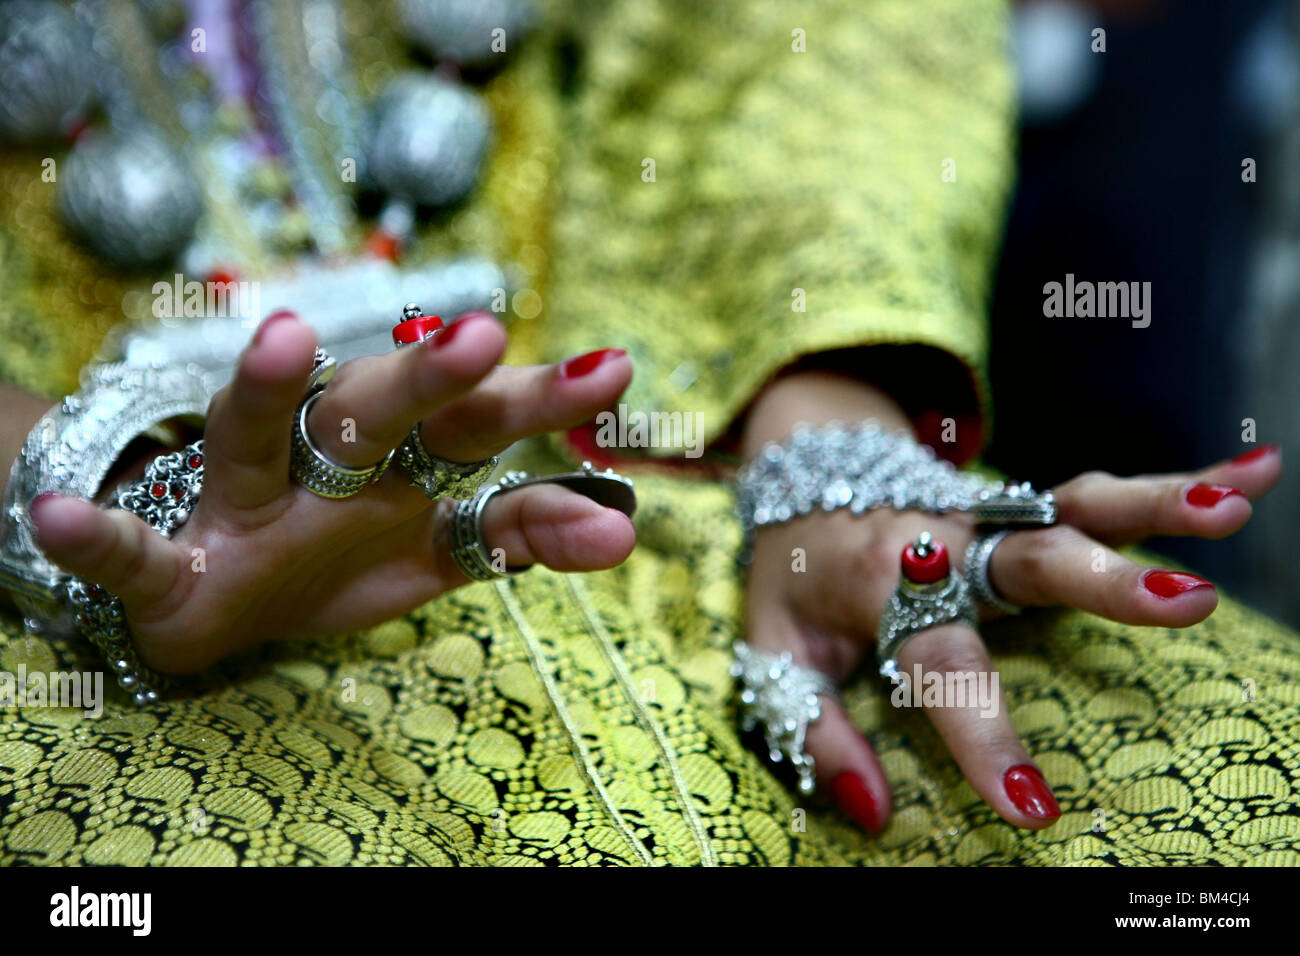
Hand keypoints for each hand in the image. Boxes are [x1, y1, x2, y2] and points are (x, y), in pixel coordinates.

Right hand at [30, 311, 636, 675]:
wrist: (225, 599)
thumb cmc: (346, 555)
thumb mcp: (442, 550)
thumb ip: (526, 531)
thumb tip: (623, 525)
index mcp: (399, 465)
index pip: (476, 424)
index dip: (539, 402)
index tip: (614, 374)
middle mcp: (324, 467)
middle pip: (373, 411)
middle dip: (424, 379)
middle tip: (482, 336)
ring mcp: (243, 508)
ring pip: (249, 441)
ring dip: (262, 392)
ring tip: (275, 341)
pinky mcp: (171, 568)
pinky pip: (129, 554)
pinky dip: (96, 539)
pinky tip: (62, 520)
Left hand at [742, 372, 1282, 832]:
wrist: (802, 472)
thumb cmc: (793, 577)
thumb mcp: (774, 655)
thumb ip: (816, 732)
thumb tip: (874, 811)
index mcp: (880, 584)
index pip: (937, 663)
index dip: (978, 733)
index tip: (1030, 803)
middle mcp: (945, 541)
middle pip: (1028, 558)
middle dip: (1106, 580)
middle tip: (1189, 602)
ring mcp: (987, 514)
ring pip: (1075, 505)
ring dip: (1157, 503)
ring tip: (1234, 505)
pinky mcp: (1018, 504)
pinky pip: (1097, 492)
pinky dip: (1174, 481)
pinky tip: (1253, 475)